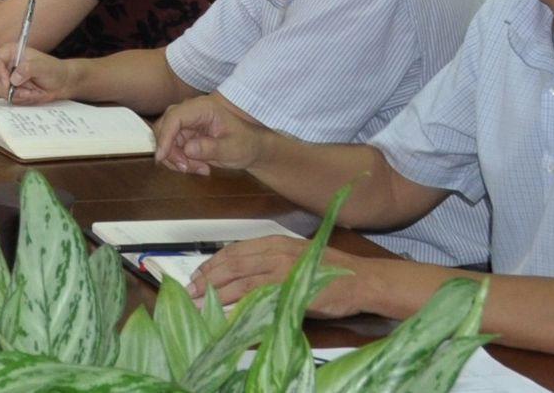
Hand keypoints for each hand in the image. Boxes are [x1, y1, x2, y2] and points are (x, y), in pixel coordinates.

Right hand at [0, 45, 72, 103]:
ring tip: (34, 91)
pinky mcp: (12, 90)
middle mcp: (7, 65)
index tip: (8, 83)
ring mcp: (8, 79)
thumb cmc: (54, 70)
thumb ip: (29, 68)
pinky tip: (33, 94)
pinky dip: (22, 99)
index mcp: (11, 53)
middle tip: (27, 91)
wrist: (62, 83)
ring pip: (2, 91)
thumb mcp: (43, 66)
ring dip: (20, 95)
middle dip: (12, 89)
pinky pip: (10, 99)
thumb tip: (14, 78)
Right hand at [155, 93, 268, 175]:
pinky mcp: (184, 135)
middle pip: (165, 128)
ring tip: (201, 169)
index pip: (175, 117)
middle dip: (171, 152)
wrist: (252, 148)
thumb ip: (211, 148)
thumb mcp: (233, 148)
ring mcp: (186, 124)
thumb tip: (187, 149)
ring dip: (177, 159)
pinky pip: (172, 149)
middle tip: (187, 169)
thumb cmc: (247, 144)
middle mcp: (190, 112)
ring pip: (166, 141)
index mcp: (203, 108)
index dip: (165, 136)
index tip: (161, 157)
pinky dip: (181, 161)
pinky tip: (199, 167)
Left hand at [186, 235, 369, 317]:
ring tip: (201, 302)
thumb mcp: (295, 257)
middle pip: (231, 263)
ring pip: (240, 279)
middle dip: (207, 278)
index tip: (197, 275)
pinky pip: (259, 295)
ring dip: (217, 292)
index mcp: (274, 242)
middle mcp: (275, 251)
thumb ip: (269, 263)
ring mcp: (283, 269)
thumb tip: (241, 276)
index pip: (234, 251)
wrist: (361, 279)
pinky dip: (241, 304)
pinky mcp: (291, 287)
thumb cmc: (329, 270)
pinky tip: (228, 311)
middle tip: (191, 291)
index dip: (212, 263)